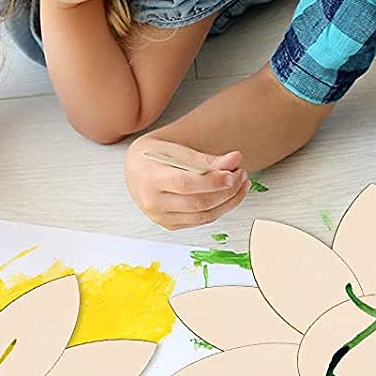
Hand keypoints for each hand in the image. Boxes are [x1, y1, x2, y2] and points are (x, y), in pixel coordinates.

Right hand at [125, 141, 249, 229]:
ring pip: (203, 215)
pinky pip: (201, 220)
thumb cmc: (154, 156)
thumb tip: (235, 159)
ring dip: (228, 201)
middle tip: (241, 174)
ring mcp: (161, 217)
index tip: (233, 174)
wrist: (134, 171)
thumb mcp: (175, 149)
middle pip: (198, 202)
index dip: (212, 181)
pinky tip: (230, 195)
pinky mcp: (170, 225)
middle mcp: (153, 202)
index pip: (185, 183)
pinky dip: (220, 209)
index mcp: (151, 179)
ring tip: (241, 183)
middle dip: (226, 190)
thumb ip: (205, 158)